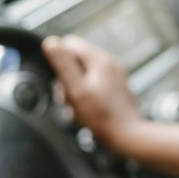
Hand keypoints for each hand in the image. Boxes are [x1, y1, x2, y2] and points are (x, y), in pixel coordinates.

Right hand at [41, 35, 143, 150]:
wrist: (127, 135)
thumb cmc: (101, 116)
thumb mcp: (76, 89)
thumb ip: (63, 64)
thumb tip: (51, 42)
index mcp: (101, 59)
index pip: (69, 43)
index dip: (57, 60)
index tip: (58, 81)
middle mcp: (111, 63)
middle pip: (76, 60)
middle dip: (66, 77)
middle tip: (67, 98)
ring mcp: (116, 74)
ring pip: (83, 73)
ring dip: (74, 88)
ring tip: (76, 107)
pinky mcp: (116, 87)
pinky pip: (92, 84)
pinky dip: (85, 94)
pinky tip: (85, 110)